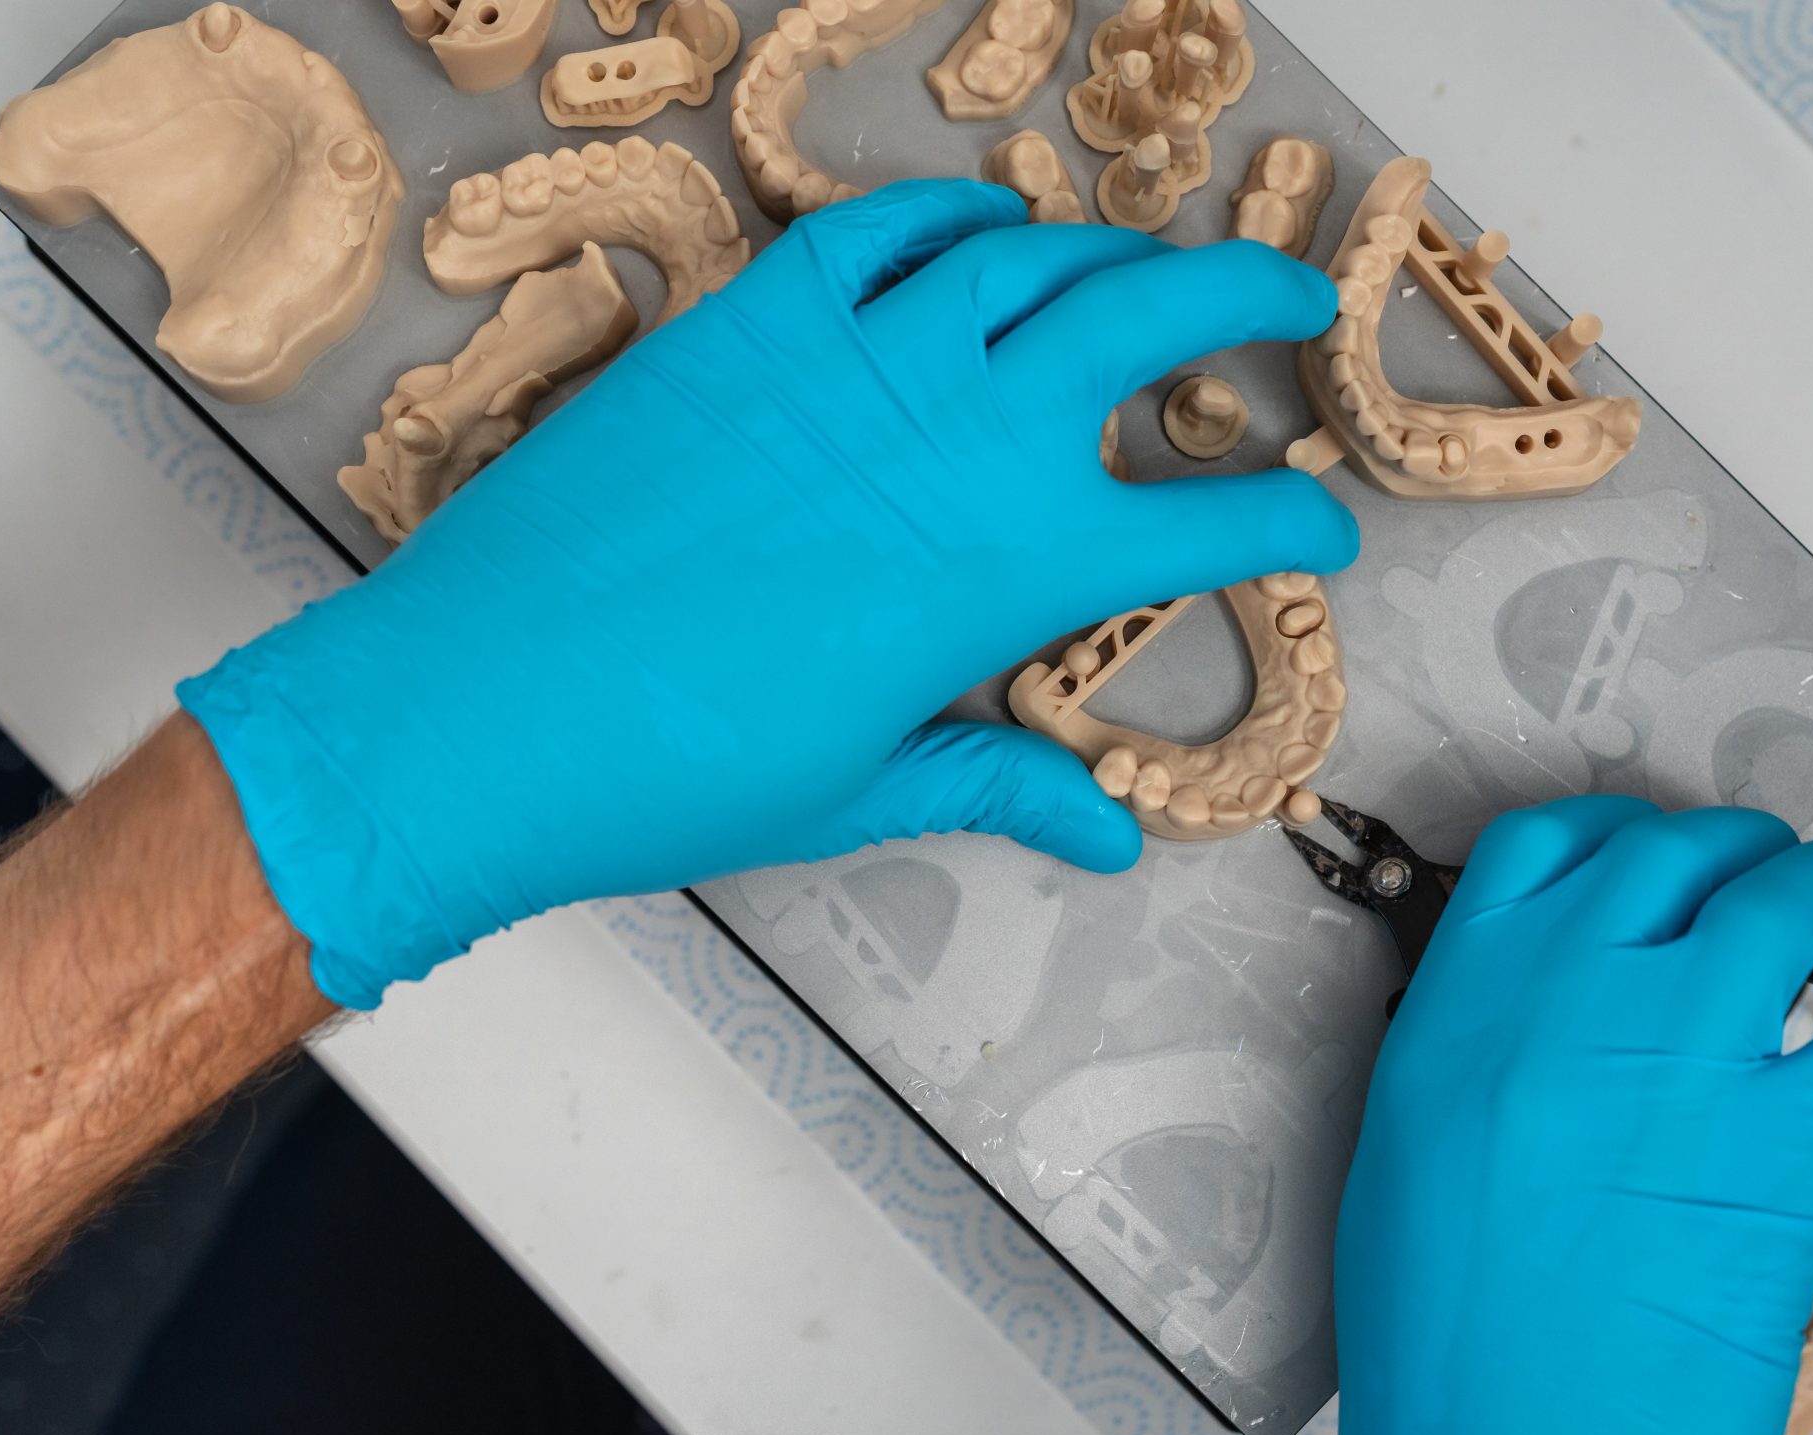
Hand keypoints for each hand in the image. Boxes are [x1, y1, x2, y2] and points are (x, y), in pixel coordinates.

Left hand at [180, 180, 1358, 1006]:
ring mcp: (855, 359)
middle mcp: (958, 437)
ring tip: (1140, 269)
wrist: (486, 706)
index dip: (1290, 521)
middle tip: (1292, 304)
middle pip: (1148, 319)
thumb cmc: (679, 769)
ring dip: (1108, 250)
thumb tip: (1109, 839)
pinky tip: (980, 232)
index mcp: (1008, 569)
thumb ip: (1000, 788)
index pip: (1206, 526)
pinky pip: (880, 231)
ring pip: (1028, 253)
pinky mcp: (751, 317)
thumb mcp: (863, 787)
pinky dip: (951, 218)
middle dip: (1250, 300)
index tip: (1327, 525)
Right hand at [1320, 799, 1812, 1434]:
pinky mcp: (1783, 1153)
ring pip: (1783, 897)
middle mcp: (1563, 1010)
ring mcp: (1677, 1068)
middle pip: (1675, 851)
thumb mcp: (1404, 1168)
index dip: (1620, 836)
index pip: (1545, 847)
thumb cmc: (1440, 1363)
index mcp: (1452, 1017)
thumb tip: (1546, 1017)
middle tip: (1773, 900)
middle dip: (1737, 858)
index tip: (1661, 865)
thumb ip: (1473, 1062)